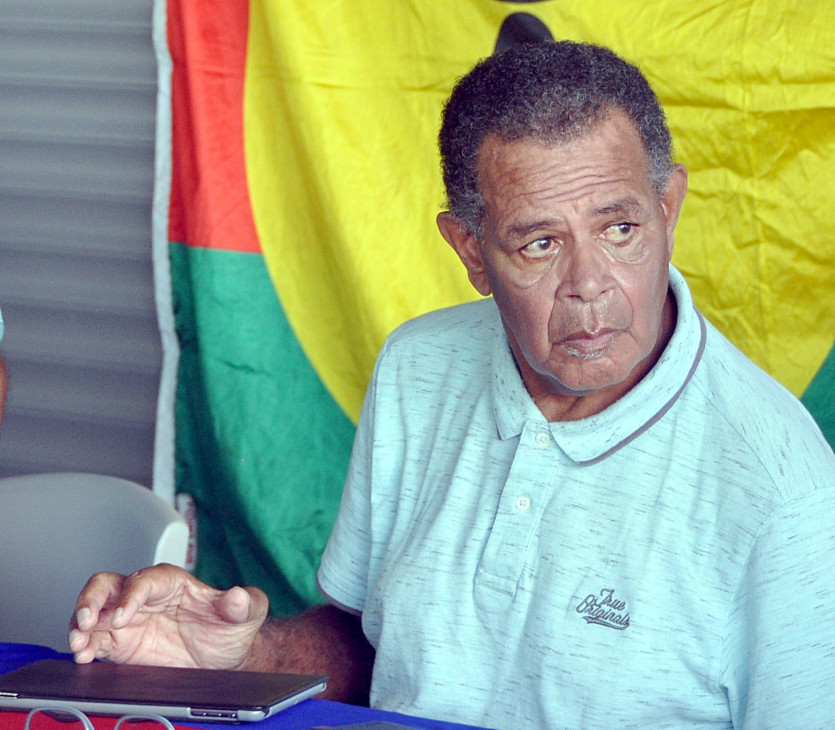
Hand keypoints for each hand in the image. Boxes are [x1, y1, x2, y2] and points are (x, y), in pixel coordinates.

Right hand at [69, 564, 268, 668]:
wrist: (226, 659)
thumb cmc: (232, 629)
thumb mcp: (248, 614)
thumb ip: (245, 603)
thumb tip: (238, 596)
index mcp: (173, 583)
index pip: (145, 580)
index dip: (131, 595)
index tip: (125, 615)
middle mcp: (146, 597)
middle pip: (109, 585)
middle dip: (93, 599)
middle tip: (86, 621)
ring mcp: (131, 620)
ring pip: (96, 611)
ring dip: (81, 624)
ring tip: (79, 643)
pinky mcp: (122, 644)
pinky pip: (96, 640)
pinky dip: (85, 646)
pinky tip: (83, 655)